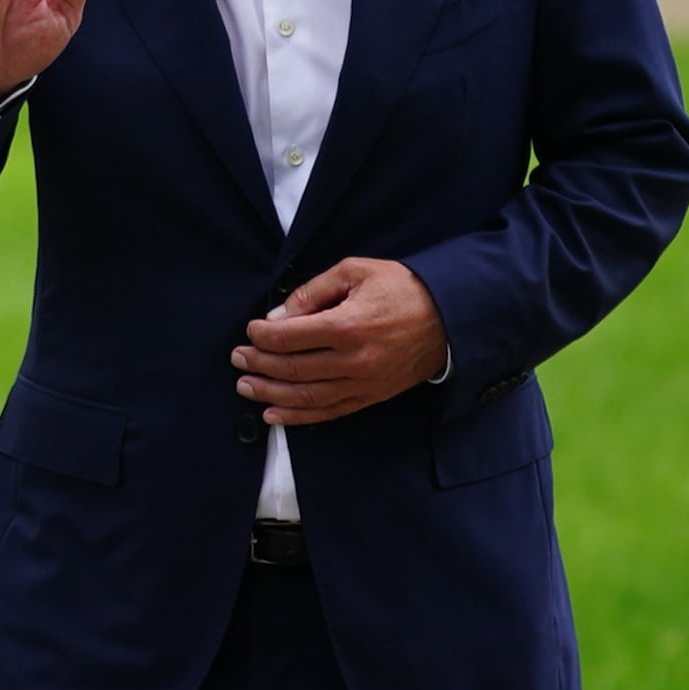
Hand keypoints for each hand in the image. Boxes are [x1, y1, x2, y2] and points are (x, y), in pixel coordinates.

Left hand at [236, 258, 450, 426]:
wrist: (450, 317)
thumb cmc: (402, 288)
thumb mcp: (356, 272)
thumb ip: (313, 291)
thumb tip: (278, 316)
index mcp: (348, 325)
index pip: (290, 336)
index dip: (263, 336)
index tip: (250, 331)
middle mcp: (354, 360)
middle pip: (293, 368)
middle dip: (259, 364)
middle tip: (238, 358)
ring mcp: (363, 383)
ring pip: (306, 396)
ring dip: (270, 394)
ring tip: (246, 387)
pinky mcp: (371, 396)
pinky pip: (328, 413)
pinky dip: (297, 416)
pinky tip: (273, 415)